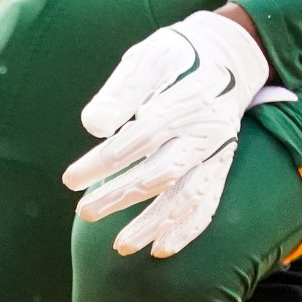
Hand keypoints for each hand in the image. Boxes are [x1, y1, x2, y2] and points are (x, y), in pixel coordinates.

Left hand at [63, 8, 268, 257]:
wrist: (230, 53)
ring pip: (187, 195)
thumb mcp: (149, 57)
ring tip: (120, 246)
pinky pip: (210, 202)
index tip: (71, 180)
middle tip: (84, 212)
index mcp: (183, 101)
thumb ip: (121, 91)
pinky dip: (188, 228)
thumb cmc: (179, 54)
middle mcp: (204, 130)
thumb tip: (92, 126)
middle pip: (160, 173)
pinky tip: (162, 248)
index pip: (136, 140)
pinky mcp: (223, 163)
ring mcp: (217, 150)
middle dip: (120, 196)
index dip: (102, 163)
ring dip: (154, 224)